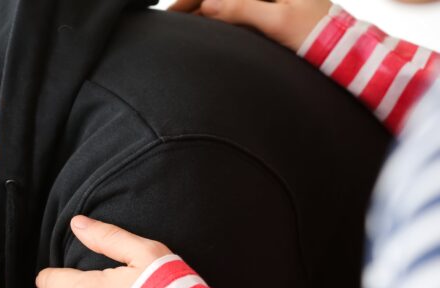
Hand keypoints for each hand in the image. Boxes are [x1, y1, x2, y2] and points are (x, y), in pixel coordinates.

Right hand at [169, 0, 332, 51]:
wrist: (345, 55)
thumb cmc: (320, 37)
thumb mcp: (279, 22)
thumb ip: (242, 9)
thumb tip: (207, 5)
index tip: (172, 14)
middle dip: (194, 5)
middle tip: (169, 26)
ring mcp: (268, 1)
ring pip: (226, 4)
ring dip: (203, 13)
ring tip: (181, 31)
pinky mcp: (269, 14)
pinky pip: (235, 13)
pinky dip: (216, 21)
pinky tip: (203, 30)